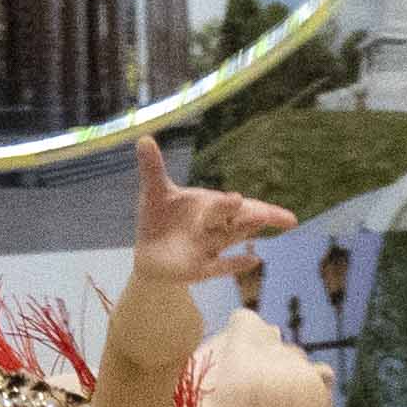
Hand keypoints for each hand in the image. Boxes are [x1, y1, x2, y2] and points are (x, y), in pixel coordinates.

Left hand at [130, 136, 292, 284]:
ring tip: (261, 223)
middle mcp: (215, 226)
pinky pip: (220, 267)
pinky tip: (254, 260)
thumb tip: (144, 138)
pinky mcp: (201, 269)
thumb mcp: (154, 193)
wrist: (151, 254)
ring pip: (230, 238)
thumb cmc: (160, 219)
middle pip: (236, 220)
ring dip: (245, 232)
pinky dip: (235, 264)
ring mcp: (210, 247)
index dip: (236, 203)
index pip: (231, 204)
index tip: (235, 199)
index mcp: (208, 206)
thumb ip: (153, 168)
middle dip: (246, 216)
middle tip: (263, 214)